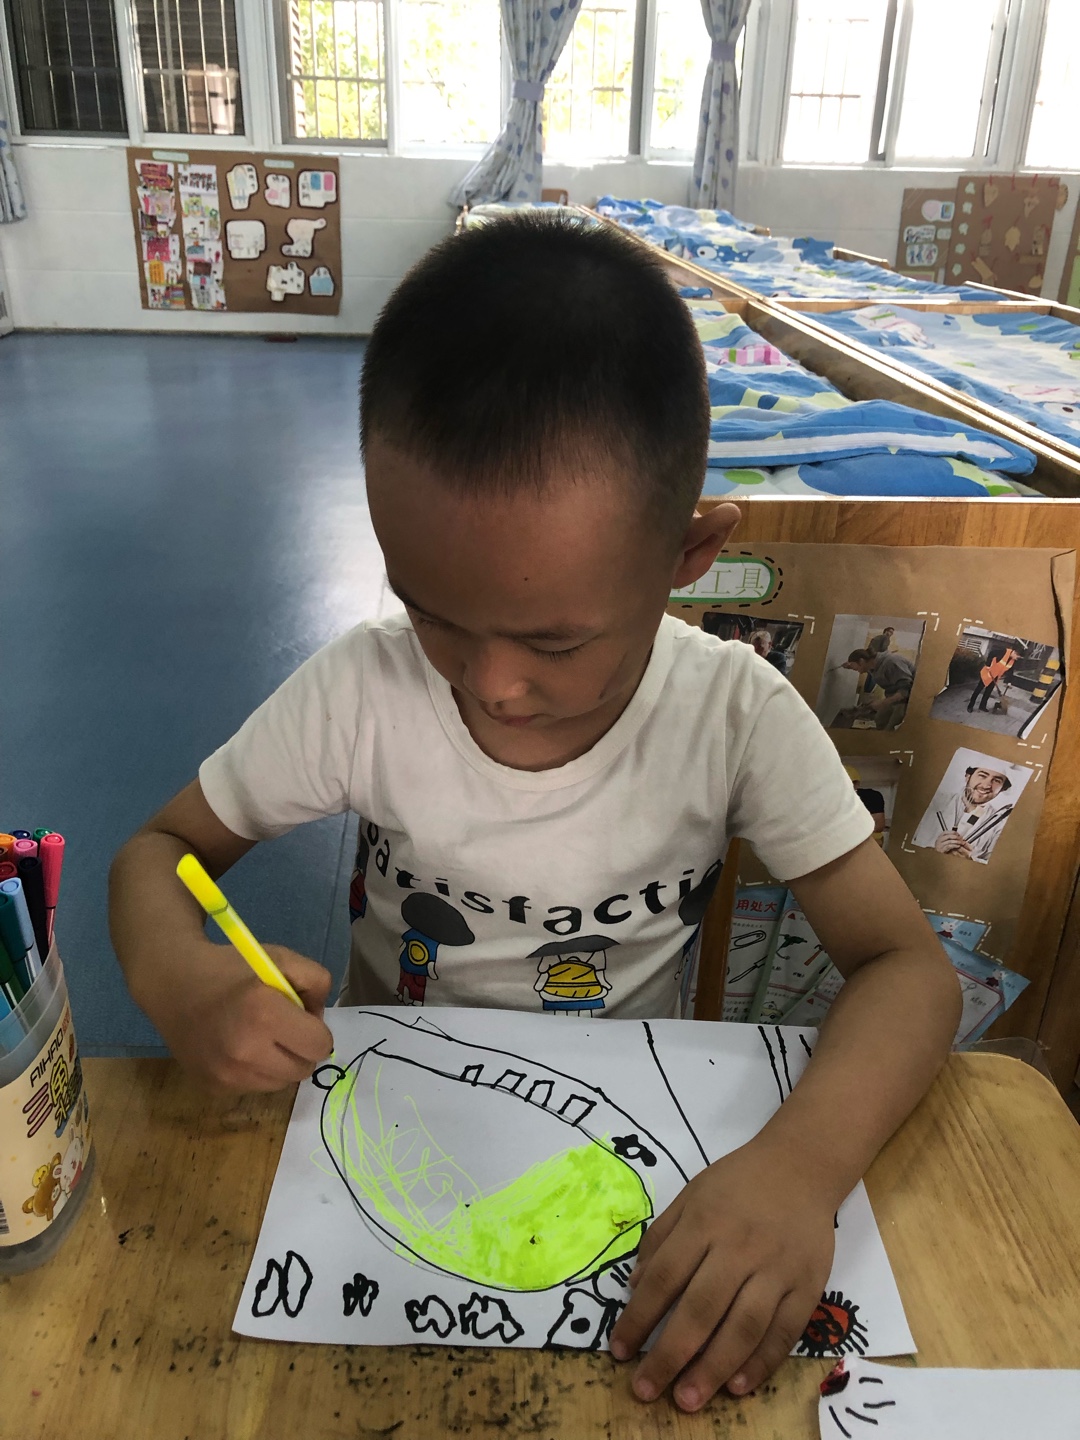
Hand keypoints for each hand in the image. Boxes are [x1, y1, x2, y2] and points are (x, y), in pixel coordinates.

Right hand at [146, 940, 334, 1092]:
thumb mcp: (282, 958)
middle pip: (303, 1070)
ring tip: (259, 1037)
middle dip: (300, 1049)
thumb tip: (320, 1019)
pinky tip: (237, 1048)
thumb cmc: (231, 968)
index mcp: (265, 1014)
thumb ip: (316, 981)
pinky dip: (254, 1072)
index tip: (302, 1018)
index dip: (316, 1029)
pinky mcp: (213, 1087)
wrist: (174, 983)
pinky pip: (253, 1088)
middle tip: (283, 1028)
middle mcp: (245, 1051)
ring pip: (280, 1083)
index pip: (319, 1045)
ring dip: (278, 1064)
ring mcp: (227, 1075)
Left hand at [609, 1137, 835, 1411]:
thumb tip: (635, 1286)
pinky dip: (761, 1362)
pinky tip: (738, 1386)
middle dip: (670, 1354)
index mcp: (705, 1223)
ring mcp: (776, 1269)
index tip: (619, 1351)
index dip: (638, 1317)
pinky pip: (784, 1331)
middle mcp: (739, 1248)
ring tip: (688, 1399)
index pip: (664, 1278)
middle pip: (700, 1309)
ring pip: (743, 1326)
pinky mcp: (808, 1285)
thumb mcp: (692, 1194)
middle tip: (646, 1390)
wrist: (802, 1165)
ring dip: (713, 1368)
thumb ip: (662, 1237)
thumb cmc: (739, 1182)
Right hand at [934, 831, 972, 856]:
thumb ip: (951, 840)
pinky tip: (958, 846)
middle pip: (947, 836)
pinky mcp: (941, 850)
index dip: (952, 832)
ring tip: (961, 843)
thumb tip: (959, 837)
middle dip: (955, 837)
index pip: (945, 832)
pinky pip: (949, 846)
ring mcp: (939, 845)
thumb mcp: (947, 843)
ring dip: (956, 841)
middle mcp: (938, 840)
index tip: (958, 834)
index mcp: (939, 837)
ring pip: (949, 841)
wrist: (938, 858)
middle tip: (961, 838)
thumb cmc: (943, 850)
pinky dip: (954, 845)